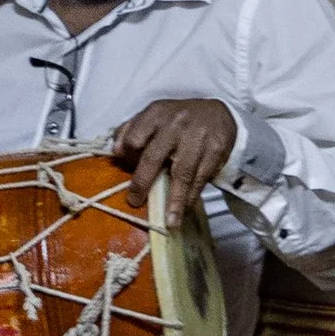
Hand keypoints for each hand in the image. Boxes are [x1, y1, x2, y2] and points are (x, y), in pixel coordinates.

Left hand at [111, 96, 239, 207]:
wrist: (218, 112)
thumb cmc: (178, 120)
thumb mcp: (154, 116)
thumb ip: (131, 130)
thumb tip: (116, 152)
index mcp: (156, 114)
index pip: (134, 137)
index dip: (128, 156)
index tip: (126, 169)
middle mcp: (175, 125)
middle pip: (154, 157)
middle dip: (143, 182)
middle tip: (135, 202)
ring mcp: (196, 138)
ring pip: (182, 174)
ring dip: (175, 200)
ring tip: (169, 222)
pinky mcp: (215, 151)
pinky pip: (201, 178)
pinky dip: (192, 197)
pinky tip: (185, 209)